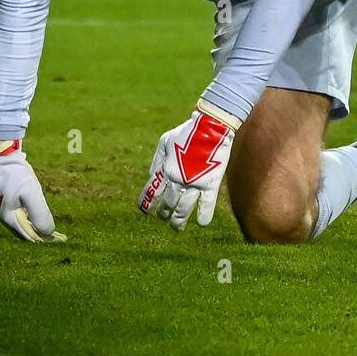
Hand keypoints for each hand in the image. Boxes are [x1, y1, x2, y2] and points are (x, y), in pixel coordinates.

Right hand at [0, 140, 66, 241]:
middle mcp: (8, 219)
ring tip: (57, 233)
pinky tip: (46, 219)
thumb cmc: (18, 177)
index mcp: (9, 220)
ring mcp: (10, 212)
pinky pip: (27, 218)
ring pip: (28, 226)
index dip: (46, 240)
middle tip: (62, 237)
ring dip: (41, 229)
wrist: (8, 160)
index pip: (30, 237)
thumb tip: (48, 232)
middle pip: (29, 233)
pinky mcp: (14, 205)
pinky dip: (37, 221)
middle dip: (45, 236)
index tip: (62, 239)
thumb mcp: (31, 195)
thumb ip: (39, 214)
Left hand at [138, 105, 235, 229]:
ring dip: (178, 220)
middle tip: (164, 219)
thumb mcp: (164, 142)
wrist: (210, 127)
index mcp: (164, 169)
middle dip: (164, 214)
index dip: (146, 204)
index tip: (146, 212)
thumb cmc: (186, 132)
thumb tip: (152, 178)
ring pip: (183, 208)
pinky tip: (201, 223)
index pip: (151, 193)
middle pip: (167, 204)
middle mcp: (177, 179)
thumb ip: (157, 161)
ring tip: (176, 227)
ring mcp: (194, 183)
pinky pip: (206, 204)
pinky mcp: (211, 183)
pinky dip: (204, 215)